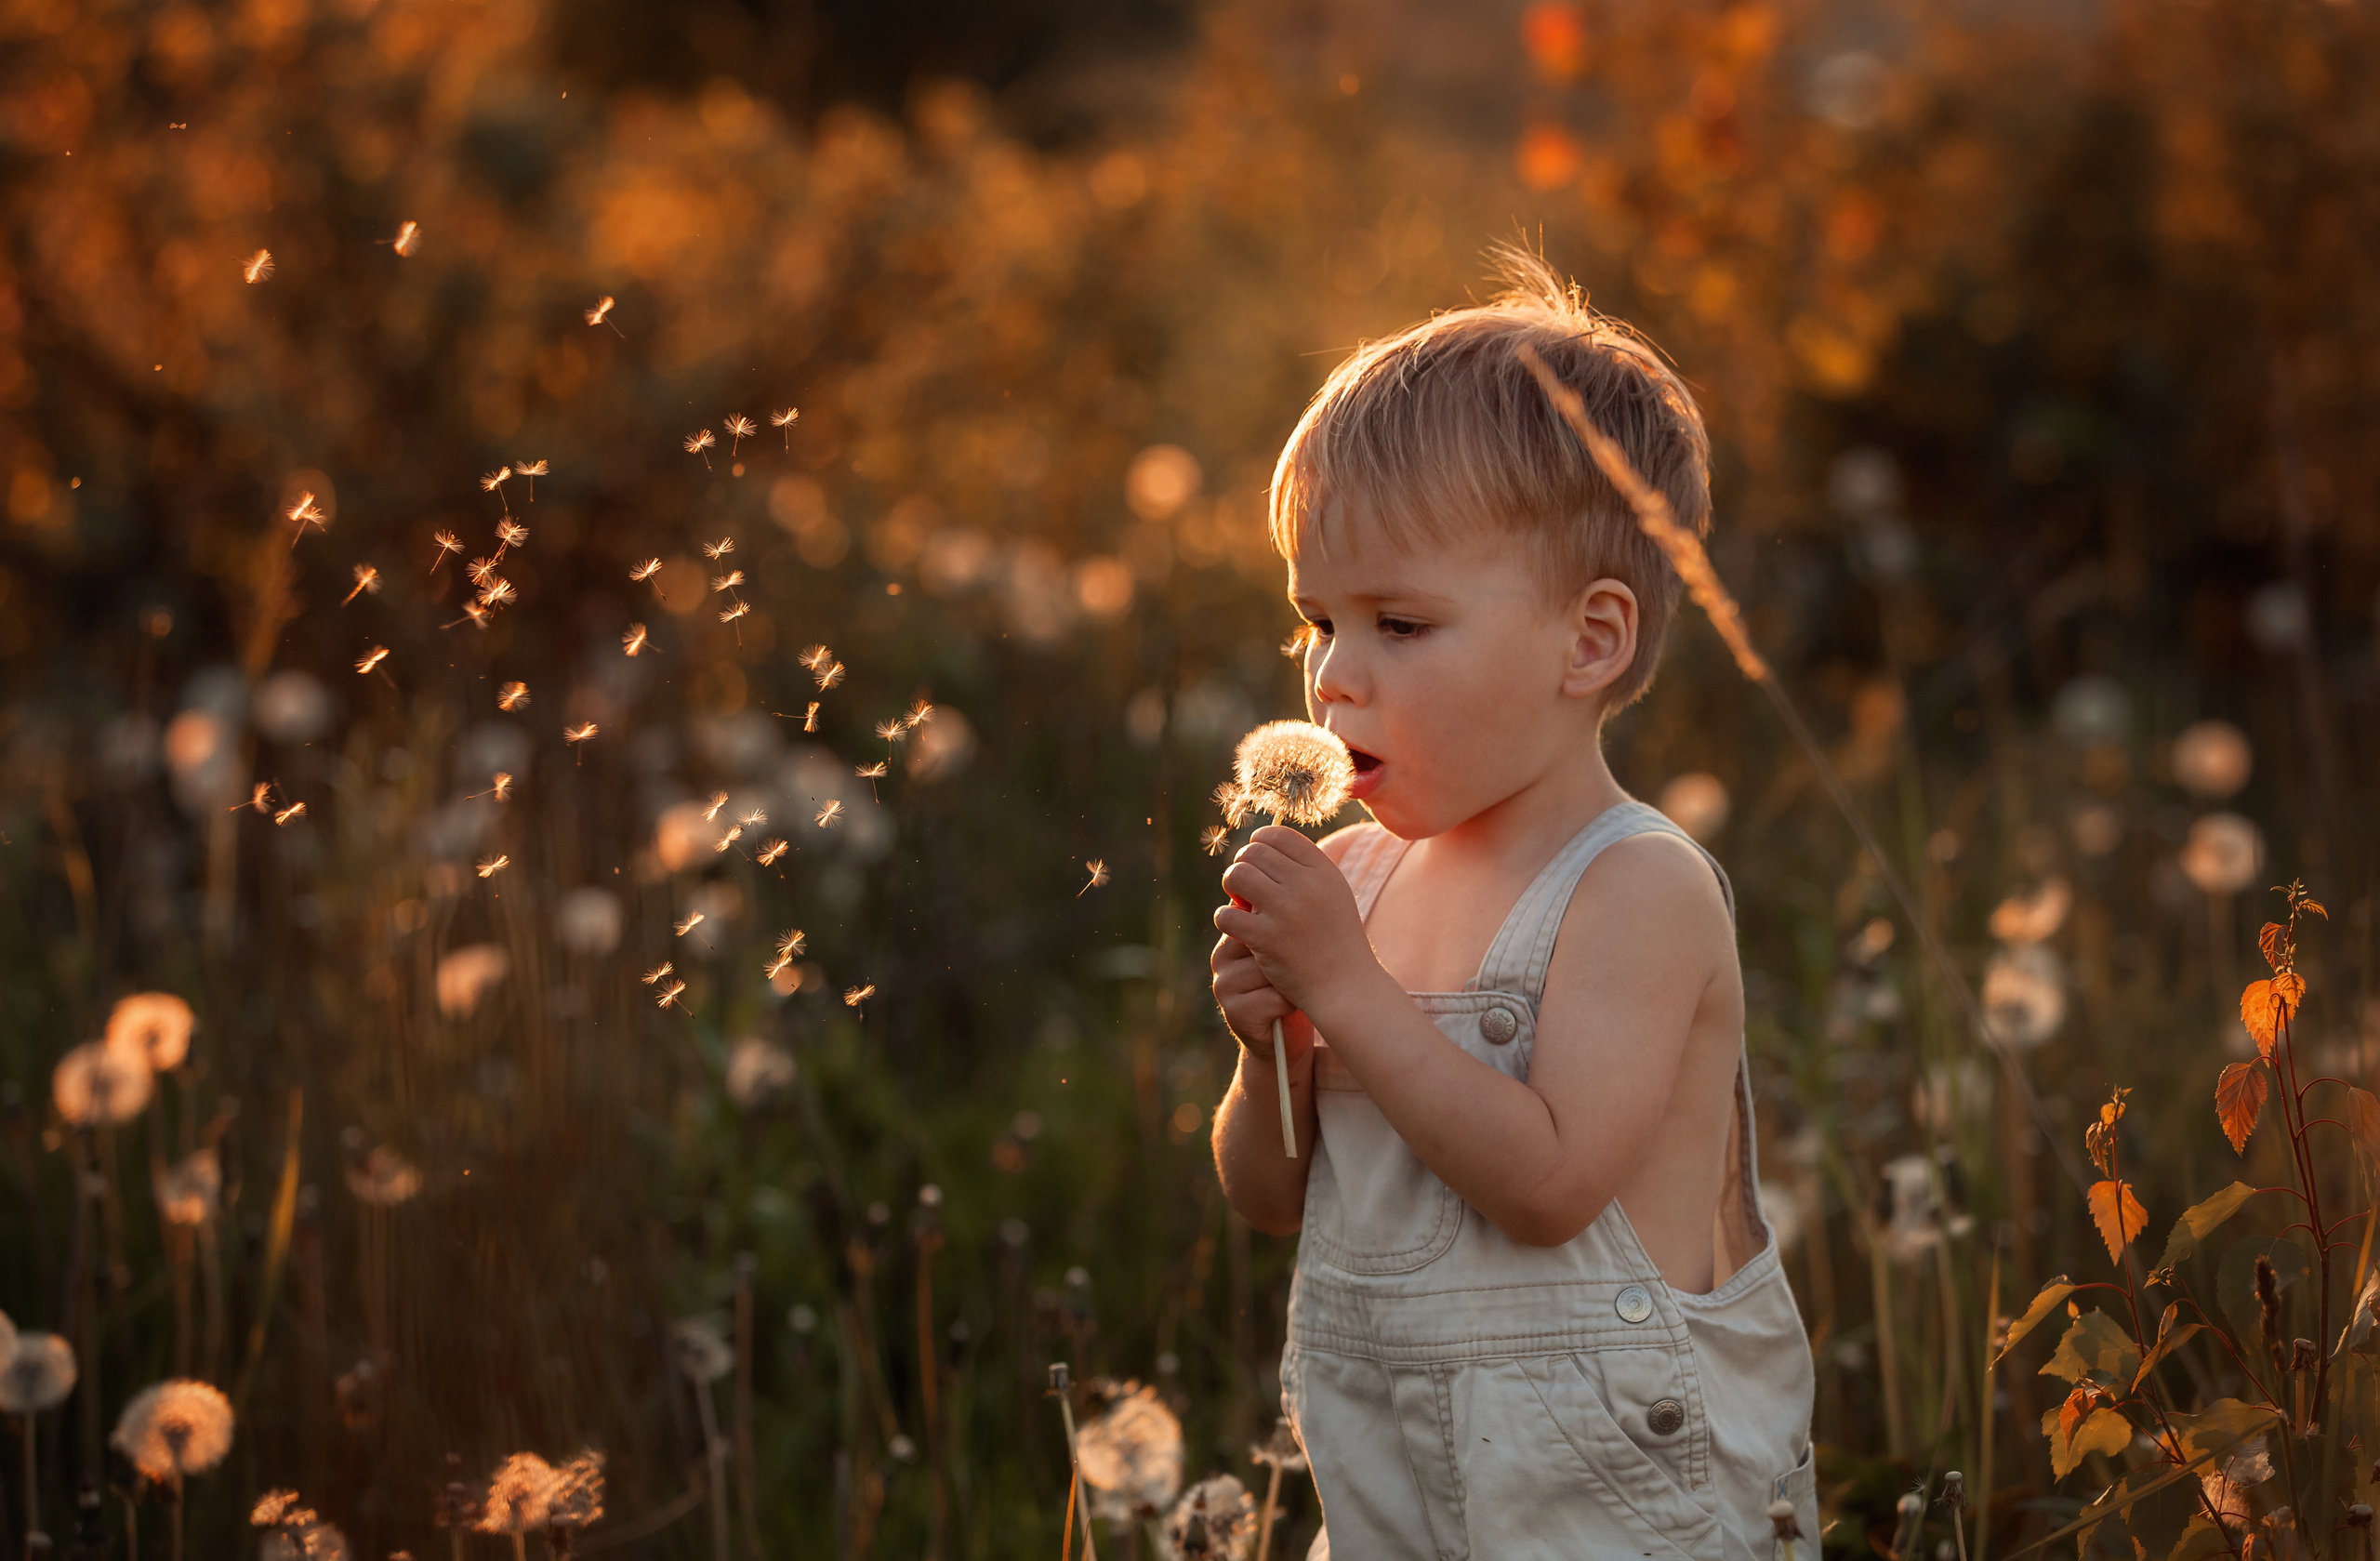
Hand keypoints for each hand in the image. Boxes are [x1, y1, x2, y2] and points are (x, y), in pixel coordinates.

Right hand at [1210, 930, 1313, 1059]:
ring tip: (1293, 989)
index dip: (1283, 930)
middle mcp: (1220, 958)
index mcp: (1232, 936)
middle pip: (1264, 942)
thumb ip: (1277, 927)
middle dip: (1288, 958)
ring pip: (1269, 970)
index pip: (1255, 917)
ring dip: (1291, 982)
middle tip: (1297, 971)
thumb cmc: (1292, 986)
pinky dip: (1290, 1003)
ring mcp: (1223, 986)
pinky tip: (1290, 1008)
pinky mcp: (1234, 1013)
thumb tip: (1286, 897)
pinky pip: (1273, 998)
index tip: (1297, 944)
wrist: (1284, 1041)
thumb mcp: (1284, 950)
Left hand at [1213, 825, 1376, 1018]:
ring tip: (1240, 903)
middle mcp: (1306, 886)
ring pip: (1237, 876)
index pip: (1277, 834)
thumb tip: (1260, 846)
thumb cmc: (1336, 940)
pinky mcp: (1266, 939)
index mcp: (1323, 871)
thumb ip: (1303, 869)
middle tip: (1245, 887)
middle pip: (1252, 853)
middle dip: (1242, 866)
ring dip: (1231, 887)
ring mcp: (1285, 912)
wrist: (1346, 987)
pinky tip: (1237, 929)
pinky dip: (1226, 919)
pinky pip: (1226, 914)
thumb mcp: (1332, 893)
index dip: (1259, 843)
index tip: (1257, 862)